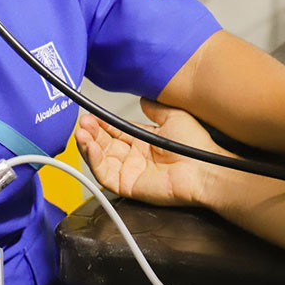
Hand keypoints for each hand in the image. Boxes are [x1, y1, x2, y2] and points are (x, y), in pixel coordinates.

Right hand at [75, 98, 227, 206]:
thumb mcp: (173, 116)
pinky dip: (93, 161)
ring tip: (81, 132)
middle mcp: (134, 157)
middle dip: (90, 132)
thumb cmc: (195, 147)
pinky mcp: (127, 186)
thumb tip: (143, 99)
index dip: (101, 123)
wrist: (204, 168)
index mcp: (142, 142)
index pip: (114, 132)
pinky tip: (89, 147)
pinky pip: (104, 175)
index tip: (90, 114)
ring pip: (99, 159)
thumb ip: (155, 108)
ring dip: (87, 145)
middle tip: (83, 121)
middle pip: (103, 144)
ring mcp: (129, 172)